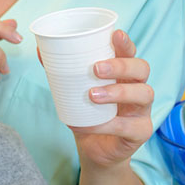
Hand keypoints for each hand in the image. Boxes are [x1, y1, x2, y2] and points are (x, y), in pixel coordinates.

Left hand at [68, 30, 155, 168]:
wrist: (93, 150)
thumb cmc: (87, 114)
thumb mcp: (73, 92)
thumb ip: (61, 72)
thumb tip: (40, 49)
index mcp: (123, 74)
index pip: (130, 53)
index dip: (126, 43)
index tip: (115, 34)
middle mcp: (138, 88)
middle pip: (142, 68)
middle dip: (121, 65)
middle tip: (96, 68)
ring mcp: (142, 110)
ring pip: (144, 93)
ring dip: (118, 92)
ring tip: (93, 95)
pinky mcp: (141, 131)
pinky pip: (130, 126)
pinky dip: (109, 124)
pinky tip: (92, 124)